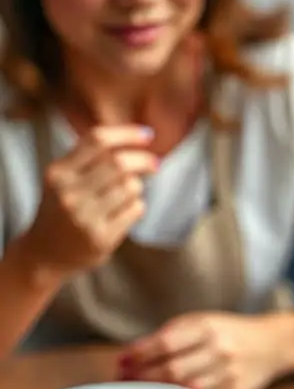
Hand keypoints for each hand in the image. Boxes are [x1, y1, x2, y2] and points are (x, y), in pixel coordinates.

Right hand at [22, 126, 157, 278]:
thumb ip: (88, 159)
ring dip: (137, 187)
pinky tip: (126, 212)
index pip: (97, 140)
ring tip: (129, 194)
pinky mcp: (101, 239)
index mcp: (58, 173)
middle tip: (154, 163)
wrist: (44, 255)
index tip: (147, 135)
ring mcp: (84, 217)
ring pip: (130, 187)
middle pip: (119, 163)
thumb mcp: (63, 180)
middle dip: (143, 160)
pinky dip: (137, 207)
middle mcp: (68, 193)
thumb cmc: (61, 211)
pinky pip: (135, 210)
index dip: (126, 134)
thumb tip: (136, 136)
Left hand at [118, 312, 293, 388]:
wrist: (274, 344)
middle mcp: (218, 350)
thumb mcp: (203, 322)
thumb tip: (132, 355)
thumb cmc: (230, 333)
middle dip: (142, 377)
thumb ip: (172, 336)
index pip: (165, 342)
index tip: (121, 361)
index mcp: (206, 326)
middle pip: (172, 369)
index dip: (139, 354)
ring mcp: (228, 374)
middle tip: (122, 381)